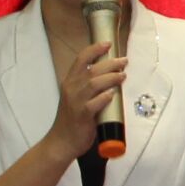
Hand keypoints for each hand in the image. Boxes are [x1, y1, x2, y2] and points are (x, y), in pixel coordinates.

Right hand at [53, 35, 128, 154]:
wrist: (61, 141)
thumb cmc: (71, 119)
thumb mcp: (76, 97)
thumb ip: (88, 86)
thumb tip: (109, 74)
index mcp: (69, 82)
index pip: (81, 60)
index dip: (94, 50)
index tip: (107, 44)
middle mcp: (71, 89)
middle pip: (92, 70)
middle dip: (110, 63)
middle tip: (124, 61)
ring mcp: (76, 102)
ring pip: (94, 83)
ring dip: (111, 77)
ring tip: (123, 76)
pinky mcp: (82, 116)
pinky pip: (94, 103)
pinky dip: (104, 97)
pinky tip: (112, 94)